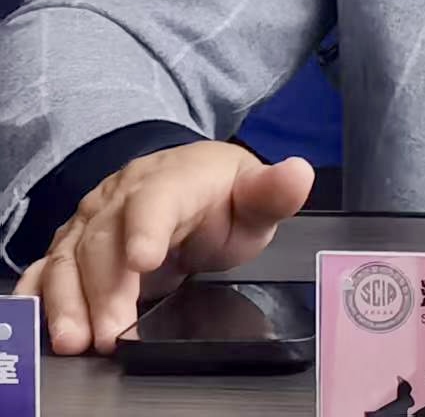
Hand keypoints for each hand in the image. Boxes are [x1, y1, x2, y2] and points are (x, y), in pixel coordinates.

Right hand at [13, 141, 312, 355]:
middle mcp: (124, 195)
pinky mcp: (74, 244)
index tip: (145, 260)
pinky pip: (48, 266)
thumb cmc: (225, 197)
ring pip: (69, 256)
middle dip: (105, 288)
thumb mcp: (257, 197)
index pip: (157, 199)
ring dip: (67, 300)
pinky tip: (38, 321)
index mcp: (175, 178)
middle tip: (110, 333)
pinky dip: (39, 294)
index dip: (148, 227)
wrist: (194, 184)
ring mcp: (94, 220)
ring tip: (74, 340)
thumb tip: (297, 174)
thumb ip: (274, 193)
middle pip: (105, 238)